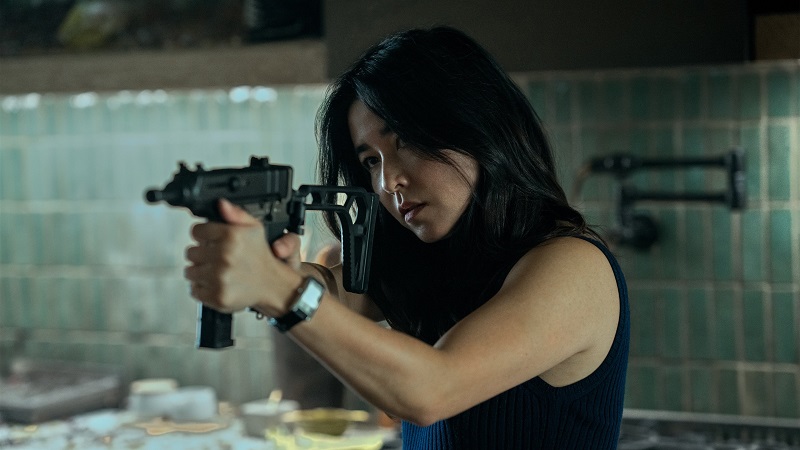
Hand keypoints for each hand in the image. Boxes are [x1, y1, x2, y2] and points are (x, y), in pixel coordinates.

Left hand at [183, 199, 298, 313]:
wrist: (273, 285)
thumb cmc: (260, 257)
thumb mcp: (254, 228)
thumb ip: (236, 214)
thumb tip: (221, 204)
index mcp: (232, 236)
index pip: (196, 231)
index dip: (203, 235)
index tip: (211, 240)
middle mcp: (225, 256)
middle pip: (190, 252)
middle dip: (202, 254)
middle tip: (217, 257)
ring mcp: (219, 277)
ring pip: (190, 271)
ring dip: (200, 271)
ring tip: (217, 271)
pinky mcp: (216, 296)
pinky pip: (194, 290)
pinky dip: (203, 288)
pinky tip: (217, 283)